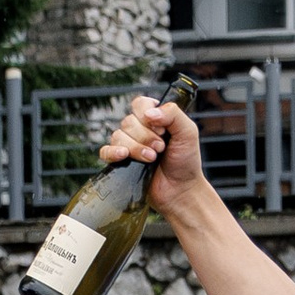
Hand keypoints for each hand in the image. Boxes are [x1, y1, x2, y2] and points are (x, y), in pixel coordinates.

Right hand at [99, 91, 207, 219]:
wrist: (181, 190)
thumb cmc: (186, 161)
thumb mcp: (188, 132)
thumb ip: (173, 114)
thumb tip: (149, 112)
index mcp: (154, 119)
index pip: (139, 104)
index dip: (147, 114)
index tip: (162, 129)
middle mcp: (139, 130)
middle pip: (128, 122)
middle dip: (146, 136)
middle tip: (161, 148)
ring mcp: (128, 146)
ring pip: (118, 136)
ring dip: (136, 148)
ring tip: (152, 158)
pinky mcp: (120, 163)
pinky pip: (105, 151)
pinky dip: (113, 152)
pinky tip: (125, 155)